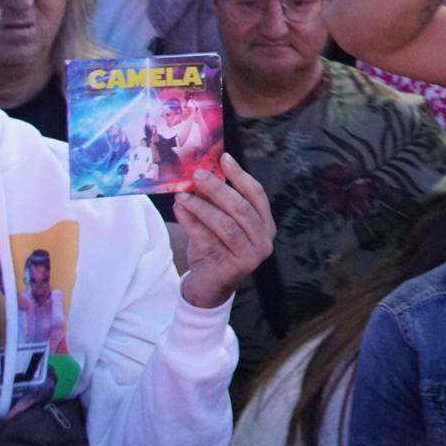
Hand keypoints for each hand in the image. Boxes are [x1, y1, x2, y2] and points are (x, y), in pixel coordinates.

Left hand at [176, 154, 274, 309]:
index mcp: (265, 224)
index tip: (223, 158)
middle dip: (218, 189)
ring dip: (202, 206)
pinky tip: (179, 211)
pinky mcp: (233, 268)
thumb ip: (216, 201)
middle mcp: (264, 239)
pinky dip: (192, 223)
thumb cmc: (214, 249)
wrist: (208, 288)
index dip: (240, 175)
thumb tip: (204, 171)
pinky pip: (208, 240)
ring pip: (226, 225)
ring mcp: (251, 256)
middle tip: (197, 175)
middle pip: (241, 208)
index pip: (256, 194)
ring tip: (182, 195)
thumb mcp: (218, 222)